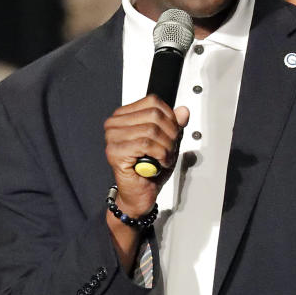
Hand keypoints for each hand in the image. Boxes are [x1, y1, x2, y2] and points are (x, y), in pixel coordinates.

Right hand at [105, 95, 189, 215]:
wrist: (140, 193)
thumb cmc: (149, 168)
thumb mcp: (167, 141)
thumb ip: (174, 125)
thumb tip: (183, 111)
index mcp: (124, 116)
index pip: (152, 102)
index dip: (170, 117)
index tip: (173, 132)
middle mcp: (114, 124)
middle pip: (154, 115)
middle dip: (170, 134)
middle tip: (171, 148)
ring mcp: (112, 138)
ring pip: (151, 130)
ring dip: (166, 147)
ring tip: (165, 157)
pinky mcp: (115, 152)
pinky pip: (146, 144)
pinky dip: (160, 154)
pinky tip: (159, 163)